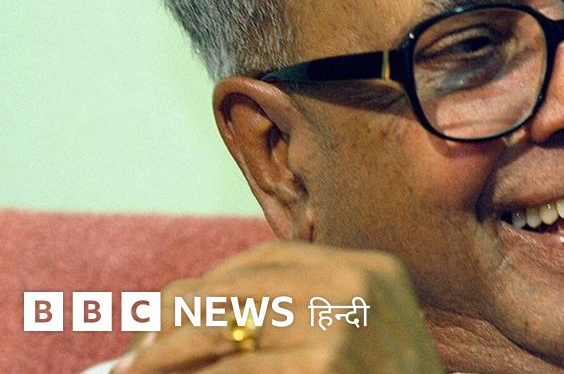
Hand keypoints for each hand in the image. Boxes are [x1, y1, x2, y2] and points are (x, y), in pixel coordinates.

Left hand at [113, 241, 444, 372]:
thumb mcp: (364, 337)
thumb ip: (302, 313)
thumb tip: (196, 312)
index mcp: (369, 269)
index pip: (264, 258)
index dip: (207, 286)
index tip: (168, 318)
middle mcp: (358, 284)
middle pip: (235, 285)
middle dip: (173, 323)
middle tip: (136, 358)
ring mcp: (342, 327)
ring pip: (222, 327)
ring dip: (168, 357)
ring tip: (140, 373)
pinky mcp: (323, 368)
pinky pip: (234, 370)